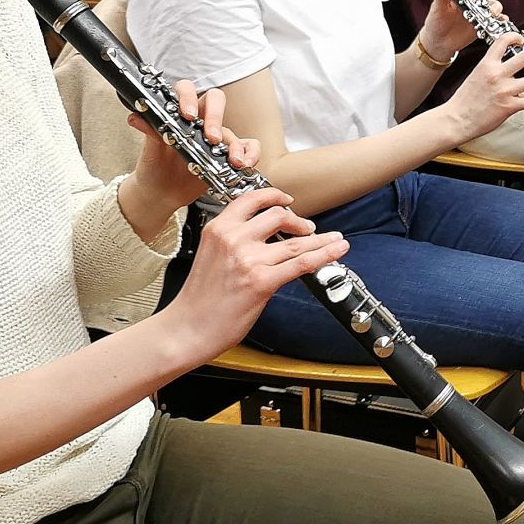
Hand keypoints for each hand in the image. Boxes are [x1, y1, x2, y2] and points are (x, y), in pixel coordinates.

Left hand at [128, 83, 254, 216]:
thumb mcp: (149, 150)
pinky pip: (249, 148)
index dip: (188, 98)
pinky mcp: (228, 155)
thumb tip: (135, 116)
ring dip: (235, 144)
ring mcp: (216, 138)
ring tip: (232, 161)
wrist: (160, 193)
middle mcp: (199, 121)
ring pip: (232, 129)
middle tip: (211, 138)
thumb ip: (149, 131)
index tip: (187, 116)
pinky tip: (244, 165)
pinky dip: (251, 154)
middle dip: (215, 117)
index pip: (187, 90)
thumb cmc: (153, 166)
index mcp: (178, 113)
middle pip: (215, 101)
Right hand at [165, 185, 347, 356]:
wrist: (187, 328)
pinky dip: (324, 255)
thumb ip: (233, 241)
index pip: (251, 200)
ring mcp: (249, 260)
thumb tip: (262, 237)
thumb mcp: (210, 255)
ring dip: (321, 239)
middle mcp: (233, 239)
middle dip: (299, 220)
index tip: (287, 200)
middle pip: (278, 216)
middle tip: (309, 228)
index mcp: (218, 229)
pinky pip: (301, 263)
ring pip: (296, 241)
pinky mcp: (261, 282)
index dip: (275, 196)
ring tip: (334, 239)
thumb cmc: (198, 299)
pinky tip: (335, 250)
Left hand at [417, 0, 494, 62]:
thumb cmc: (436, 22)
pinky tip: (496, 22)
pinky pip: (498, 19)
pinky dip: (501, 20)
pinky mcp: (485, 22)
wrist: (439, 42)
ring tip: (486, 13)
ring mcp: (479, 9)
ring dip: (493, 6)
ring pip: (494, 1)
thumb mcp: (436, 7)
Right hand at [441, 35, 523, 142]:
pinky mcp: (510, 106)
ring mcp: (505, 91)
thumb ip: (489, 67)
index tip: (520, 39)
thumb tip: (502, 63)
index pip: (504, 41)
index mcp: (486, 65)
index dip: (516, 37)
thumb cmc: (464, 100)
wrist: (457, 119)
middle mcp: (497, 75)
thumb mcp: (475, 74)